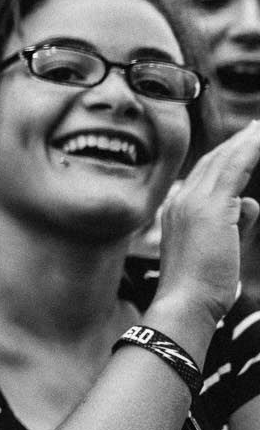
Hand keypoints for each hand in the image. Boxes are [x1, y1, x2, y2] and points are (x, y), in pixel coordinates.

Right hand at [156, 120, 259, 335]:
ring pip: (224, 162)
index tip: (241, 144)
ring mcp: (194, 202)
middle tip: (255, 128)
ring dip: (245, 143)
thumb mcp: (220, 248)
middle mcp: (181, 201)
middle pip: (212, 163)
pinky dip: (249, 151)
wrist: (186, 301)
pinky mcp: (212, 208)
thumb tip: (250, 203)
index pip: (204, 176)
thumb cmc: (199, 285)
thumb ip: (236, 223)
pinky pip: (235, 171)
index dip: (224, 157)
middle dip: (236, 144)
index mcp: (178, 210)